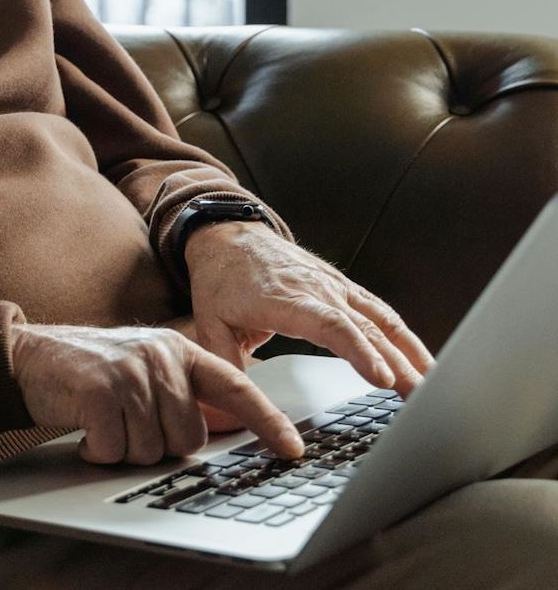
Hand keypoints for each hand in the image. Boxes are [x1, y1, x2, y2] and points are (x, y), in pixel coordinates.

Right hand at [8, 323, 302, 464]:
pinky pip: (114, 449)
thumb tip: (222, 430)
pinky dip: (97, 450)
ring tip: (104, 421)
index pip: (235, 388)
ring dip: (123, 449)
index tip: (293, 449)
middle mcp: (160, 356)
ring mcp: (129, 371)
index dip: (267, 422)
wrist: (30, 356)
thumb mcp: (144, 370)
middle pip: (187, 438)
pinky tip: (85, 429)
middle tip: (127, 424)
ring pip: (151, 450)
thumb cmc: (90, 372)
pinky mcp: (98, 390)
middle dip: (156, 445)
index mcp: (178, 350)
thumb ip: (183, 394)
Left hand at [184, 222, 435, 395]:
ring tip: (435, 387)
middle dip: (397, 364)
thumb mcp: (209, 323)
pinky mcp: (345, 288)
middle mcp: (317, 290)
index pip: (330, 325)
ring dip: (411, 353)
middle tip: (422, 399)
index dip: (359, 351)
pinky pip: (381, 313)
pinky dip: (406, 337)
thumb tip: (238, 408)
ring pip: (381, 320)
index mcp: (284, 300)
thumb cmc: (221, 280)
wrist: (228, 237)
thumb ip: (227, 366)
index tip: (382, 378)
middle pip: (365, 328)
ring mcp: (335, 287)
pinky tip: (424, 362)